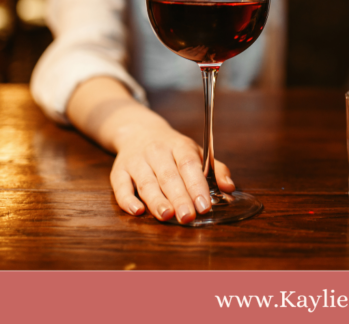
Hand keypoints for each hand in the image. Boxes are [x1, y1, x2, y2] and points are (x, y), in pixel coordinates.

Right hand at [110, 121, 234, 223]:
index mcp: (179, 146)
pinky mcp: (118, 171)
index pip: (189, 165)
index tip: (204, 205)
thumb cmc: (173, 149)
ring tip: (166, 216)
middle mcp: (157, 152)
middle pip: (169, 176)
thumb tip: (230, 188)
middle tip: (188, 217)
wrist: (139, 131)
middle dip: (179, 197)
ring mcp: (136, 161)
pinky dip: (127, 199)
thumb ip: (215, 170)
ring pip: (147, 182)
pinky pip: (120, 186)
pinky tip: (137, 211)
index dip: (197, 185)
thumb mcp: (196, 152)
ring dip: (156, 200)